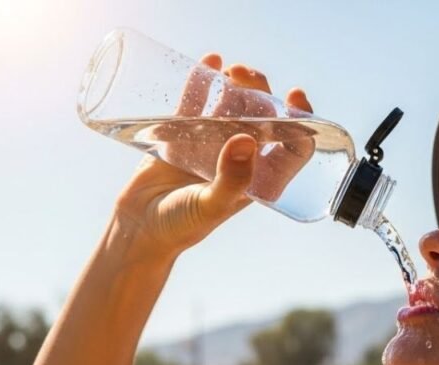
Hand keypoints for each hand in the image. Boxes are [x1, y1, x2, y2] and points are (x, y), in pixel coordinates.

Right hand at [112, 53, 313, 258]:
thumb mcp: (210, 206)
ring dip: (238, 85)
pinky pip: (197, 102)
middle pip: (264, 118)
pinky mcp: (183, 135)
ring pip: (233, 106)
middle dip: (262, 93)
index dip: (301, 120)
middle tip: (246, 76)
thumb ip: (231, 180)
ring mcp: (212, 144)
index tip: (295, 95)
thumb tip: (248, 141)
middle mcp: (240, 159)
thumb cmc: (180, 227)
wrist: (137, 228)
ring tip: (231, 71)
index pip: (292, 147)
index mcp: (257, 178)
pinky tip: (210, 62)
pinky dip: (204, 81)